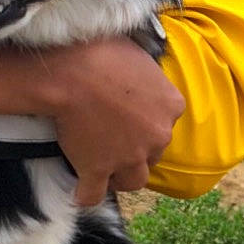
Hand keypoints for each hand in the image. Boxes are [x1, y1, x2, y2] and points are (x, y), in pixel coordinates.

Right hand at [40, 39, 184, 207]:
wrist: (71, 71)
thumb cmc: (101, 50)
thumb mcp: (138, 49)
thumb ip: (146, 69)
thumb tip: (137, 65)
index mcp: (172, 105)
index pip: (166, 122)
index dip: (146, 121)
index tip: (128, 115)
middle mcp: (157, 136)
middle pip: (153, 154)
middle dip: (136, 149)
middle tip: (113, 138)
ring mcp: (129, 157)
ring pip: (132, 180)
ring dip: (120, 176)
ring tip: (103, 167)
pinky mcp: (97, 170)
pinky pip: (93, 194)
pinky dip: (86, 194)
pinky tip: (80, 191)